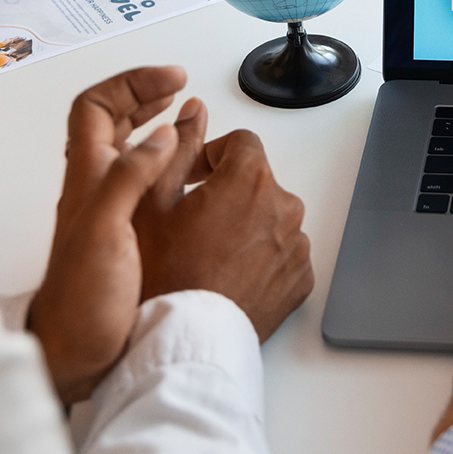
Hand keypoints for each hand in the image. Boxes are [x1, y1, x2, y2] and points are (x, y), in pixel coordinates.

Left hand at [29, 66, 186, 404]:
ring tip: (186, 119)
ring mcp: (107, 210)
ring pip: (129, 150)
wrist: (74, 352)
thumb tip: (161, 135)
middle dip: (145, 96)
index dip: (132, 84)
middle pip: (111, 121)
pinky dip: (166, 165)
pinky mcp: (123, 234)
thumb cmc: (81, 300)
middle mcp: (94, 187)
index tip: (171, 81)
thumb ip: (130, 177)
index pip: (97, 107)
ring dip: (157, 127)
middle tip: (177, 87)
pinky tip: (185, 173)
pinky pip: (143, 182)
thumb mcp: (105, 228)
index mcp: (86, 177)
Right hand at [130, 98, 312, 341]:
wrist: (185, 340)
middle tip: (192, 221)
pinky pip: (282, 254)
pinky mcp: (301, 280)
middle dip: (228, 192)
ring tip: (208, 253)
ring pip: (270, 218)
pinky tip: (228, 274)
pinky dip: (260, 257)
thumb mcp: (151, 202)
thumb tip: (192, 113)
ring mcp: (297, 247)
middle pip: (256, 181)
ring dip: (245, 225)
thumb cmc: (163, 276)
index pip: (241, 142)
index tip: (193, 177)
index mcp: (250, 180)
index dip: (211, 155)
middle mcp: (284, 209)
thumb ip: (176, 147)